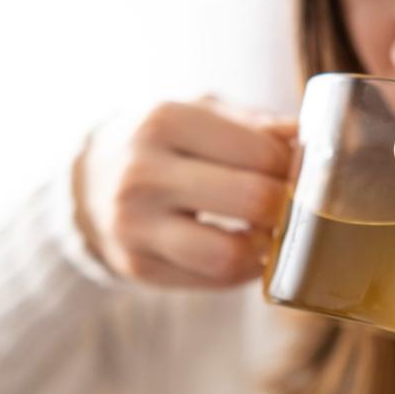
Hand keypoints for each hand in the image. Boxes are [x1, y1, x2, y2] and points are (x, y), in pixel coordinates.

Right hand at [75, 97, 294, 287]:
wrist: (87, 182)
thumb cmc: (162, 142)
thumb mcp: (200, 113)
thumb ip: (256, 124)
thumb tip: (307, 139)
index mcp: (164, 121)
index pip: (261, 152)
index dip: (294, 167)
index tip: (298, 171)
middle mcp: (143, 174)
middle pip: (252, 201)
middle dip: (288, 206)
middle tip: (293, 203)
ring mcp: (135, 227)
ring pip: (230, 256)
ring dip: (266, 248)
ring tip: (270, 231)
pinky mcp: (138, 267)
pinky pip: (215, 280)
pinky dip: (243, 268)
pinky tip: (244, 247)